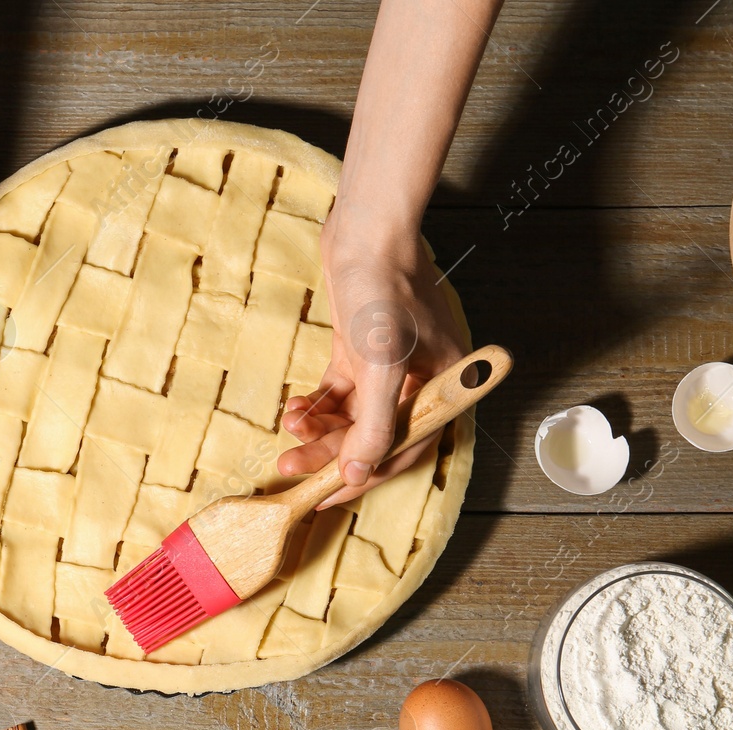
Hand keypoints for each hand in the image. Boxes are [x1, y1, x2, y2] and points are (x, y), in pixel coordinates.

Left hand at [277, 204, 467, 507]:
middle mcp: (420, 385)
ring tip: (290, 428)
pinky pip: (339, 397)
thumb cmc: (384, 287)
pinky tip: (295, 408)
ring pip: (351, 419)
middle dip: (329, 453)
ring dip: (320, 430)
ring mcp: (388, 370)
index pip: (401, 452)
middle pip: (372, 438)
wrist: (367, 229)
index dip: (361, 478)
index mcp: (442, 390)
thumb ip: (374, 424)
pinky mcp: (360, 354)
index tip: (322, 496)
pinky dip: (317, 406)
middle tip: (289, 465)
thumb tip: (356, 475)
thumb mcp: (381, 362)